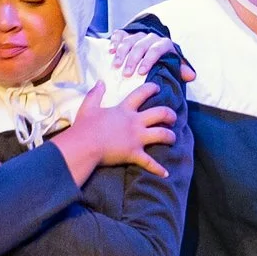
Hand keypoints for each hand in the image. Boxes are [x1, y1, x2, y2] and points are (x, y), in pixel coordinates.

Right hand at [53, 82, 176, 183]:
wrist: (84, 146)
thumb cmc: (84, 127)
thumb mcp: (88, 107)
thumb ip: (95, 93)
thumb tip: (100, 82)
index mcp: (124, 110)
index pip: (142, 94)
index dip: (151, 88)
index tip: (158, 88)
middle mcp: (135, 122)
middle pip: (161, 113)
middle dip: (170, 115)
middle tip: (172, 117)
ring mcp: (137, 138)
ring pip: (162, 135)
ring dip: (170, 137)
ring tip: (173, 138)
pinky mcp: (134, 154)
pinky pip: (150, 163)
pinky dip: (158, 169)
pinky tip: (166, 173)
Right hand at [107, 28, 195, 81]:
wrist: (153, 47)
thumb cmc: (162, 60)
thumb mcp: (172, 64)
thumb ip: (180, 69)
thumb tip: (191, 76)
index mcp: (163, 44)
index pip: (156, 50)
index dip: (148, 60)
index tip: (141, 72)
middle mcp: (150, 37)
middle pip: (140, 46)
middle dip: (132, 60)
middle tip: (126, 74)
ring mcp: (137, 35)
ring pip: (128, 40)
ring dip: (121, 53)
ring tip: (116, 66)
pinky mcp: (126, 34)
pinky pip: (119, 34)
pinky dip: (114, 41)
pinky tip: (110, 50)